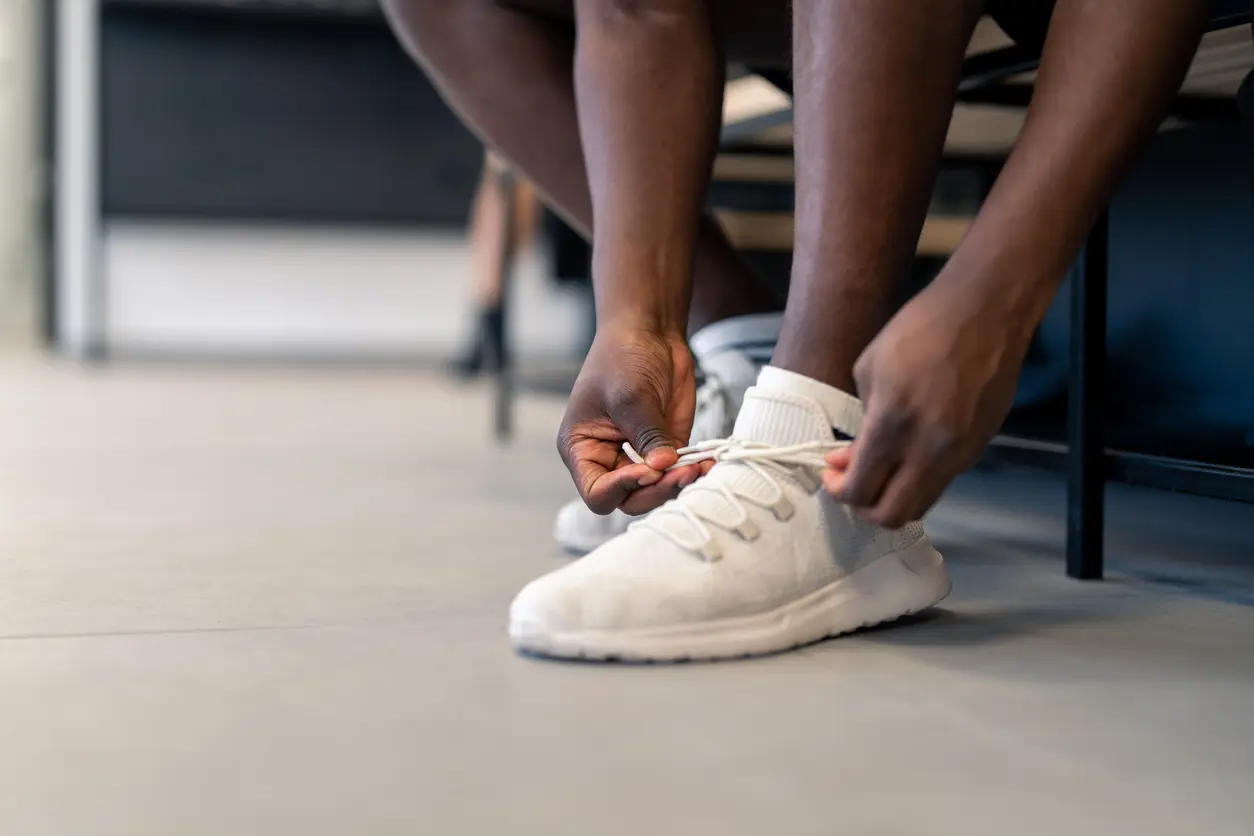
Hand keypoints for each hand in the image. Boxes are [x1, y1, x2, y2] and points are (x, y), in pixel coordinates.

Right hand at [558, 327, 708, 515]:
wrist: (648, 331)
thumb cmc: (622, 356)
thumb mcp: (631, 396)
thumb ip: (647, 436)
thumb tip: (663, 468)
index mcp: (582, 449)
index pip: (596, 493)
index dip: (621, 489)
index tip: (647, 469)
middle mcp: (607, 459)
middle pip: (629, 499)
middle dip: (656, 490)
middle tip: (681, 471)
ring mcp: (638, 455)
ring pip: (656, 491)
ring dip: (677, 484)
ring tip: (698, 466)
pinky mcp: (665, 448)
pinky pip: (677, 473)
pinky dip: (693, 471)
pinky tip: (707, 462)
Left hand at [823, 284, 1030, 526]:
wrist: (985, 312)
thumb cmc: (920, 329)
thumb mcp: (869, 368)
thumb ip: (858, 421)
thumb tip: (849, 457)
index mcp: (893, 425)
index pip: (860, 489)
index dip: (839, 490)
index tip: (831, 474)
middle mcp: (930, 449)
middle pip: (893, 514)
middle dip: (865, 507)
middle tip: (853, 484)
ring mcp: (960, 452)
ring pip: (922, 504)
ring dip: (894, 497)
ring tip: (879, 471)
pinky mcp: (979, 447)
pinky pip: (943, 480)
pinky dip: (919, 478)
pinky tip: (908, 453)